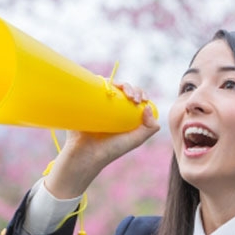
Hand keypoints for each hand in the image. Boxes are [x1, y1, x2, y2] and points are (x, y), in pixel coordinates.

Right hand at [44, 82, 160, 198]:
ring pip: (110, 85)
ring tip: (124, 93)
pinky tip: (107, 85)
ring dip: (119, 84)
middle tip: (134, 99)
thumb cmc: (110, 149)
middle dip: (132, 89)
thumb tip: (148, 107)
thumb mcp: (135, 140)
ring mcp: (97, 104)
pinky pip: (92, 86)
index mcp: (123, 115)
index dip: (141, 94)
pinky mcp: (85, 102)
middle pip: (123, 89)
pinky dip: (100, 80)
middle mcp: (111, 108)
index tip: (142, 100)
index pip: (134, 98)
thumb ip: (149, 128)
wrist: (85, 154)